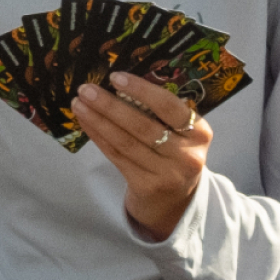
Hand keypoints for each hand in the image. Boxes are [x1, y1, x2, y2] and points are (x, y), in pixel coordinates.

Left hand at [72, 70, 212, 241]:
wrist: (176, 202)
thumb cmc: (175, 154)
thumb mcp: (182, 134)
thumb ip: (162, 112)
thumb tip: (120, 81)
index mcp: (200, 132)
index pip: (169, 107)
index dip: (141, 90)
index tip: (115, 77)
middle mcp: (187, 154)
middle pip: (142, 125)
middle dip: (110, 105)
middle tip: (86, 89)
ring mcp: (167, 173)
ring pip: (126, 142)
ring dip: (98, 120)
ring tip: (79, 103)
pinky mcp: (147, 186)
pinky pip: (117, 156)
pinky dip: (99, 137)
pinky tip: (86, 123)